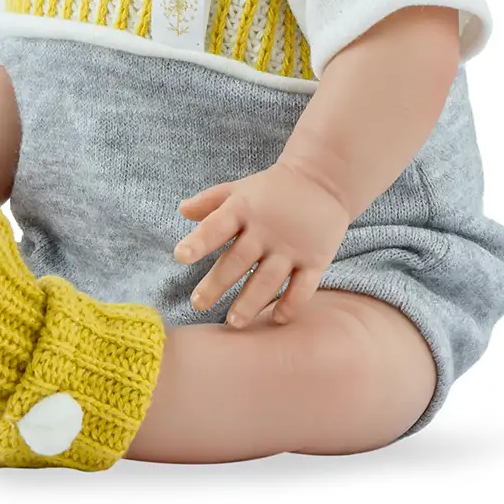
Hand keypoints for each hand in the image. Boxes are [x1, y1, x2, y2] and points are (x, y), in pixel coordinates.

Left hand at [174, 161, 351, 327]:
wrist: (322, 181)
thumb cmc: (272, 189)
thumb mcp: (240, 189)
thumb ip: (211, 201)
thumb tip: (182, 210)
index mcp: (244, 209)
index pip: (217, 226)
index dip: (199, 241)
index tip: (180, 256)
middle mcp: (266, 229)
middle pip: (238, 260)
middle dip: (217, 283)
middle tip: (198, 304)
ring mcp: (291, 246)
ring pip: (268, 279)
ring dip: (250, 302)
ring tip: (234, 321)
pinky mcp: (315, 259)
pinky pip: (303, 287)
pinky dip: (291, 304)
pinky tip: (277, 318)